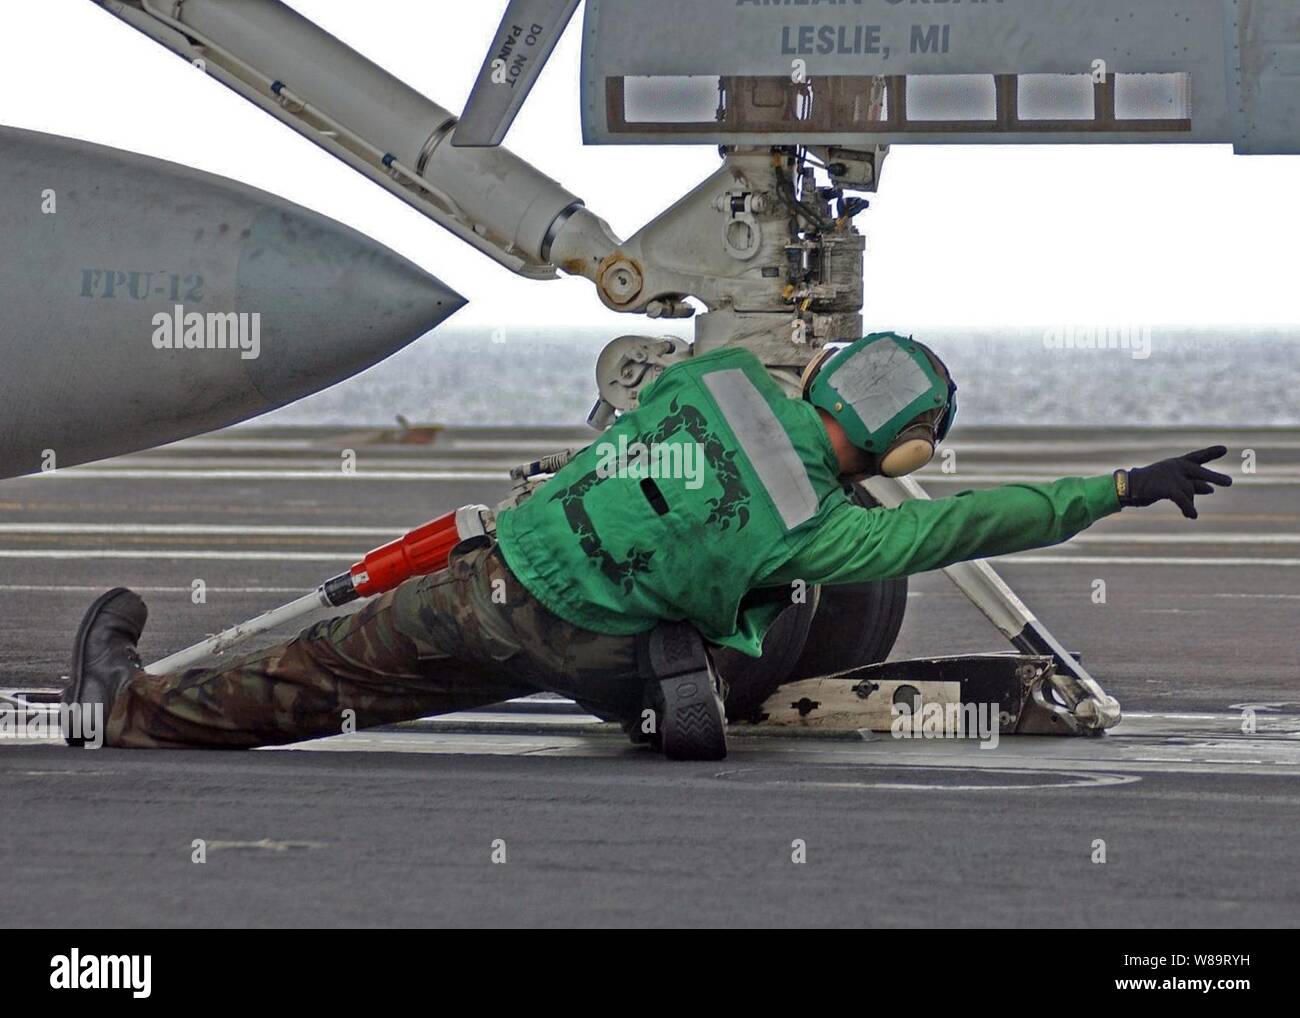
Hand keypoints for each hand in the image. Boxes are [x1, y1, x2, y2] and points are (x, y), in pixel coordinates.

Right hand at [1117, 446, 1232, 519]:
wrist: (1128, 487)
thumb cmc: (1149, 486)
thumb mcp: (1172, 482)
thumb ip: (1192, 484)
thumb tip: (1212, 490)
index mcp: (1177, 463)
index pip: (1197, 457)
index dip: (1211, 453)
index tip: (1224, 449)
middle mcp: (1176, 466)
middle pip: (1200, 472)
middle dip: (1214, 477)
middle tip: (1229, 482)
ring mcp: (1172, 476)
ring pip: (1190, 490)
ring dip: (1189, 502)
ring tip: (1190, 512)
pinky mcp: (1168, 487)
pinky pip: (1183, 500)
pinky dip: (1188, 509)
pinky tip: (1192, 516)